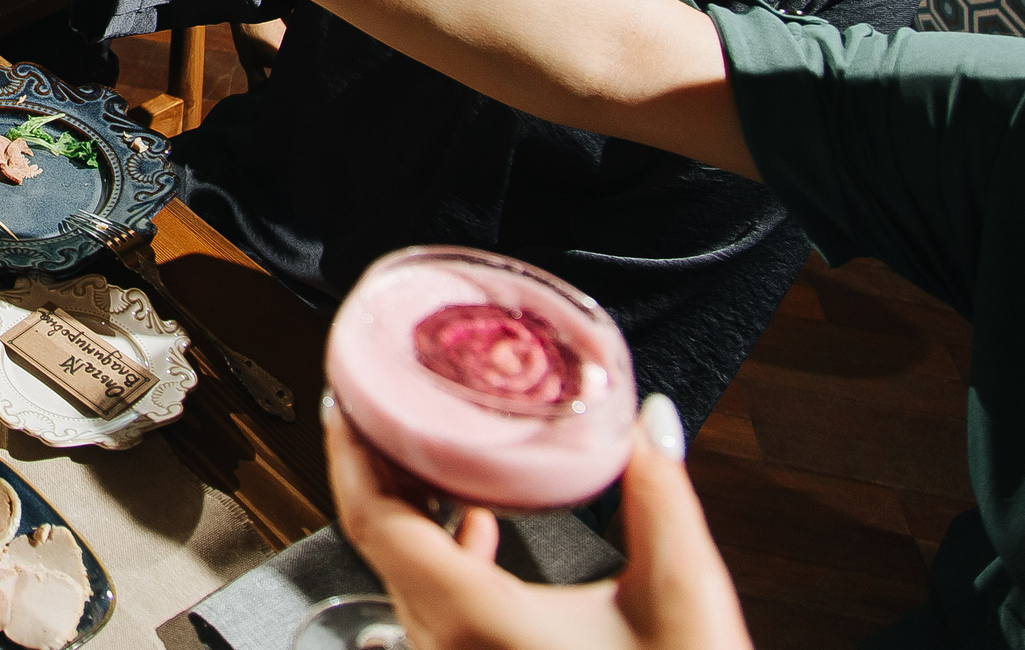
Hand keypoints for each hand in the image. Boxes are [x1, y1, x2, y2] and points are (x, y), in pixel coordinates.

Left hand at [328, 394, 749, 649]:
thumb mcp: (679, 598)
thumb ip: (661, 498)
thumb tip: (650, 423)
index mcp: (477, 620)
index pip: (374, 522)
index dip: (349, 452)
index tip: (345, 399)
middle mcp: (447, 648)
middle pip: (380, 541)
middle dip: (377, 464)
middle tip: (383, 400)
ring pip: (402, 574)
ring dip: (410, 507)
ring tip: (429, 446)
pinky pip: (430, 606)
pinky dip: (439, 552)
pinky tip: (474, 522)